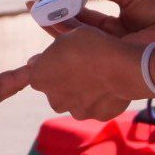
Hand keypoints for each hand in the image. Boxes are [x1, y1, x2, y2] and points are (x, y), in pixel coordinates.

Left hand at [27, 26, 145, 121]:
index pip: (32, 75)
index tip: (55, 60)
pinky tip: (110, 84)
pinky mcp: (97, 116)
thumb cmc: (91, 46)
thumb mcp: (65, 38)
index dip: (43, 67)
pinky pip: (96, 105)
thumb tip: (35, 62)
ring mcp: (76, 111)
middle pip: (55, 90)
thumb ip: (49, 53)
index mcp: (39, 78)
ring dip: (82, 91)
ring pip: (75, 100)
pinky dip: (101, 97)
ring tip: (98, 74)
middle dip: (63, 80)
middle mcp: (54, 99)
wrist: (123, 66)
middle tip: (80, 65)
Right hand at [29, 0, 154, 44]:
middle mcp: (107, 39)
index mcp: (115, 25)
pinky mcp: (110, 56)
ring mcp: (107, 49)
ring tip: (34, 9)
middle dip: (51, 14)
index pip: (83, 15)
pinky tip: (51, 26)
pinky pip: (85, 45)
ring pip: (74, 37)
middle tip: (31, 2)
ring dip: (52, 23)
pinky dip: (67, 36)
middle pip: (73, 26)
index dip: (64, 4)